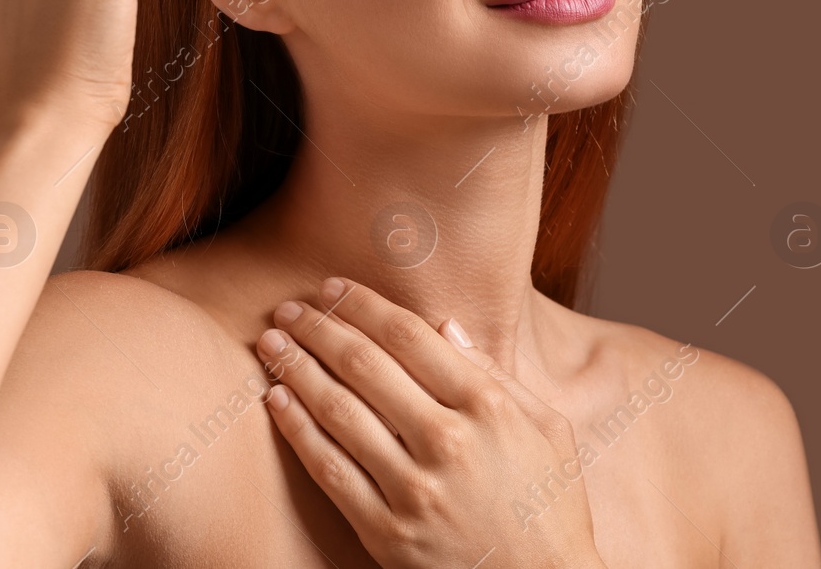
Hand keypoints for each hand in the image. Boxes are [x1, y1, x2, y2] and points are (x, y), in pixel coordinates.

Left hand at [257, 277, 605, 568]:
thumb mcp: (548, 428)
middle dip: (319, 328)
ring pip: (338, 412)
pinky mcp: (387, 533)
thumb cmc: (550, 505)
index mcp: (488, 406)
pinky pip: (329, 470)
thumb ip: (495, 373)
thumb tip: (445, 326)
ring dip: (297, 369)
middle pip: (366, 366)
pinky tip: (276, 400)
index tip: (333, 287)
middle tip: (288, 308)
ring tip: (270, 344)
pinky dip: (297, 429)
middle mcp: (448, 441)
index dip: (364, 305)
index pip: (410, 337)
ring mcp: (414, 490)